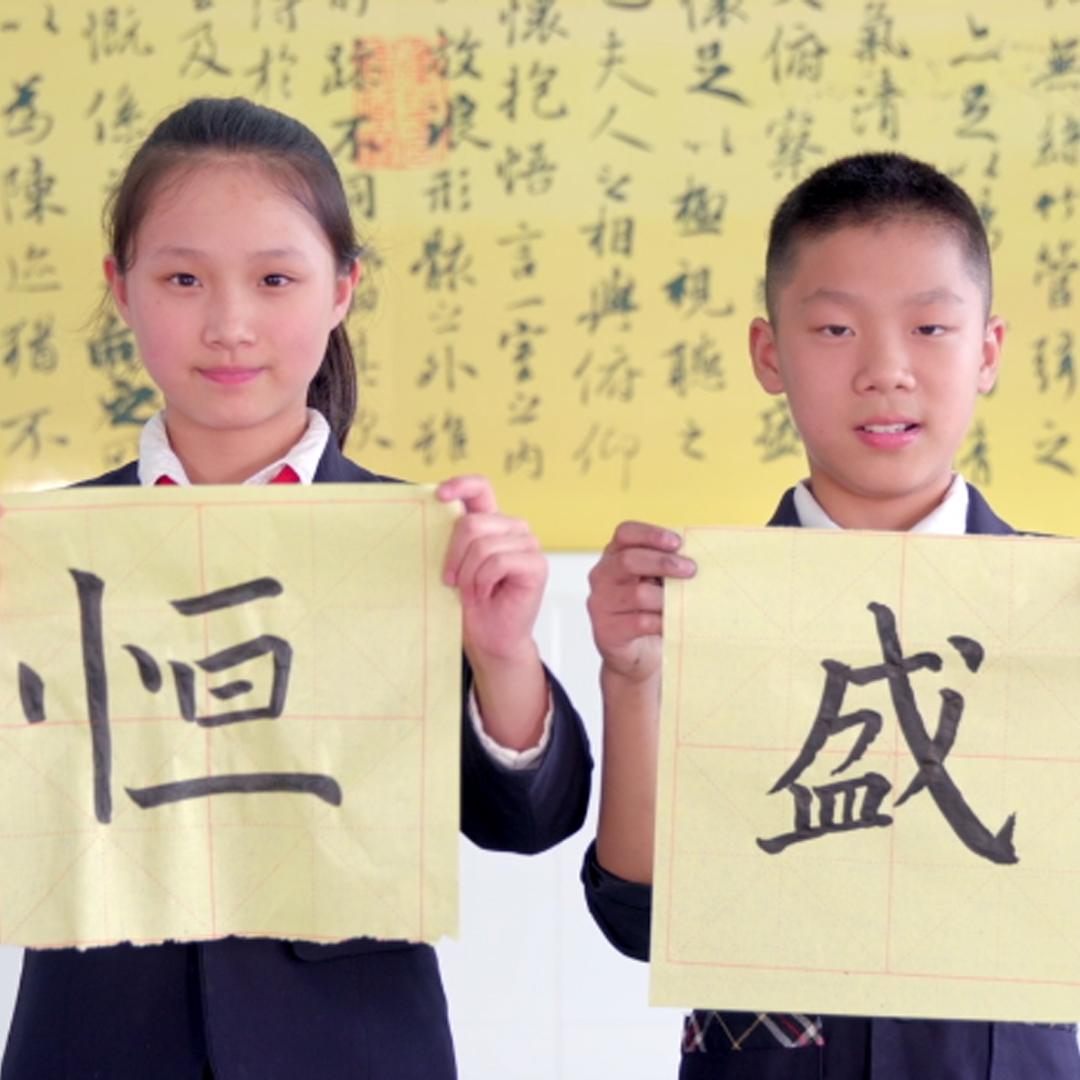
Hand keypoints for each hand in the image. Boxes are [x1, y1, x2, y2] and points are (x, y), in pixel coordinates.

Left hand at [436, 475, 547, 750]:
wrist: (488, 639)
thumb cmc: (470, 604)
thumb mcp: (453, 565)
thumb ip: (451, 539)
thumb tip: (430, 513)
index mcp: (491, 522)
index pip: (480, 487)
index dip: (460, 485)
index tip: (439, 496)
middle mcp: (512, 528)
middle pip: (472, 523)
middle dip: (453, 555)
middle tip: (450, 581)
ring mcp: (527, 545)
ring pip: (483, 545)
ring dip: (468, 575)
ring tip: (469, 593)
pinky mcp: (536, 565)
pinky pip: (498, 561)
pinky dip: (482, 582)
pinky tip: (483, 595)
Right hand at [587, 521, 695, 684]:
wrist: (638, 655)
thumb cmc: (650, 612)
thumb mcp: (656, 582)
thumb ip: (665, 567)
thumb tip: (694, 557)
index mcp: (613, 557)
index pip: (624, 533)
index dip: (650, 534)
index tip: (677, 543)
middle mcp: (601, 577)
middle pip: (628, 560)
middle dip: (664, 563)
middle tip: (691, 569)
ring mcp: (600, 605)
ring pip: (637, 594)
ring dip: (666, 597)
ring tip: (683, 602)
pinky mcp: (606, 632)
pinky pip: (640, 622)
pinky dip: (662, 621)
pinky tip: (673, 623)